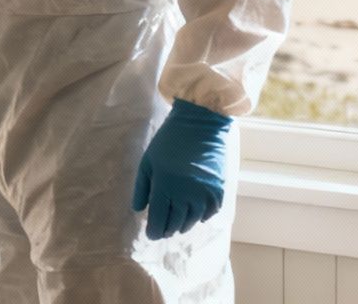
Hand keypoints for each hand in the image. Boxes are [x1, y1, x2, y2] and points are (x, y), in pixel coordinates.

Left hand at [131, 99, 232, 239]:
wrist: (201, 123)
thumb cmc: (169, 140)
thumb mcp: (148, 161)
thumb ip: (142, 187)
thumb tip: (139, 210)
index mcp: (165, 186)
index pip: (159, 220)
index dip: (154, 230)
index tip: (151, 234)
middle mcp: (186, 194)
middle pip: (175, 224)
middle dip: (167, 229)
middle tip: (162, 230)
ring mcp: (204, 194)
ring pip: (192, 221)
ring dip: (183, 224)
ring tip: (177, 223)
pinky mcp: (218, 191)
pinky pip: (208, 214)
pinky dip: (200, 216)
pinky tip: (194, 212)